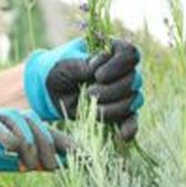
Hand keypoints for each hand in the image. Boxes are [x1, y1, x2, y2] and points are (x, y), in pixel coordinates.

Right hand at [0, 100, 72, 171]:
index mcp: (13, 136)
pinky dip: (3, 135)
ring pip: (20, 122)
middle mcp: (5, 123)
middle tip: (50, 170)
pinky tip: (11, 150)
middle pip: (38, 126)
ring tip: (30, 166)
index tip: (88, 161)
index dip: (67, 146)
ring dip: (29, 144)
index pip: (47, 136)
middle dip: (49, 147)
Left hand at [23, 38, 144, 141]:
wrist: (52, 91)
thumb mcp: (64, 65)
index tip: (97, 75)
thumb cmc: (59, 71)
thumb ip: (80, 65)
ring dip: (113, 107)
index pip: (130, 53)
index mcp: (112, 51)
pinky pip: (132, 119)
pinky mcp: (120, 111)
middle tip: (89, 93)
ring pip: (134, 99)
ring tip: (92, 107)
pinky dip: (129, 127)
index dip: (119, 65)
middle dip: (112, 90)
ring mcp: (123, 92)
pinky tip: (122, 135)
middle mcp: (123, 70)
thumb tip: (94, 69)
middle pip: (134, 79)